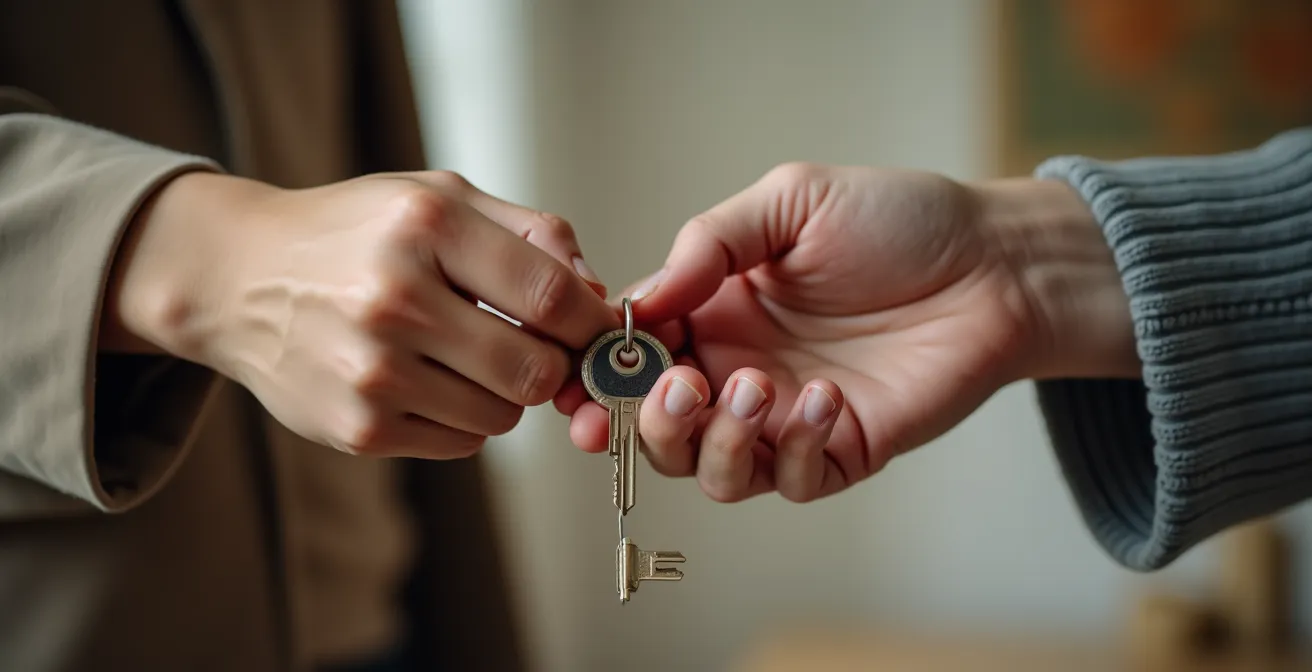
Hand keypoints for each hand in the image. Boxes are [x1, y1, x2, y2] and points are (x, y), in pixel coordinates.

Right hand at [109, 169, 616, 457]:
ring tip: (466, 356)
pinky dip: (464, 418)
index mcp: (425, 227)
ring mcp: (371, 370)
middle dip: (552, 364)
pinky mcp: (357, 428)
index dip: (591, 324)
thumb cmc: (353, 233)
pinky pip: (462, 442)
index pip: (550, 295)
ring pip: (503, 415)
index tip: (598, 331)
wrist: (238, 278)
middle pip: (534, 369)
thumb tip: (598, 296)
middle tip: (534, 346)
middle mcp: (394, 298)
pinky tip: (429, 380)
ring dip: (505, 393)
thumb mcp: (440, 198)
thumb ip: (533, 233)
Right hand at [557, 163, 1134, 501]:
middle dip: (650, 421)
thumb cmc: (898, 223)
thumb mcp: (791, 201)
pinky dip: (795, 447)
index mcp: (713, 312)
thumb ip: (709, 243)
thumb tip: (641, 302)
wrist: (995, 264)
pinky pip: (791, 481)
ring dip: (717, 440)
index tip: (577, 384)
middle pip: (659, 431)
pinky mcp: (839, 451)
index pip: (632, 358)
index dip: (596, 377)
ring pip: (712, 472)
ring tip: (758, 385)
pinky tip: (826, 397)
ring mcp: (785, 419)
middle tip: (680, 386)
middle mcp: (738, 371)